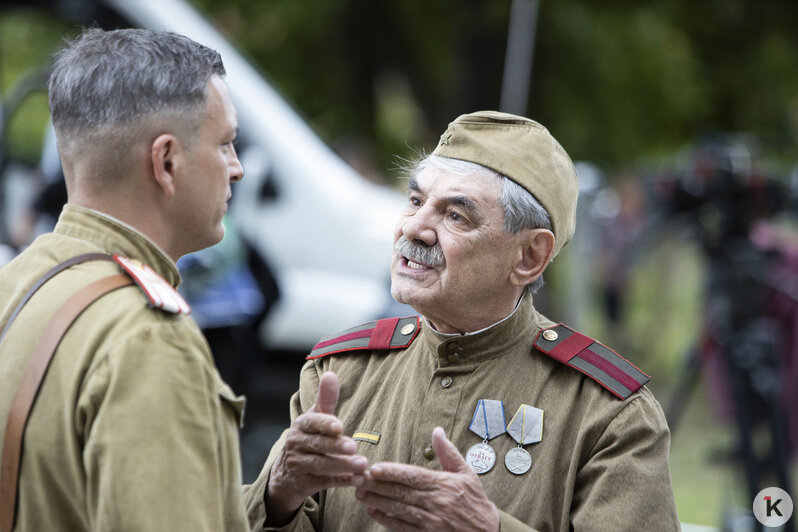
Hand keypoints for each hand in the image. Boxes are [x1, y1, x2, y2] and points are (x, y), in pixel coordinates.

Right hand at [265, 372, 367, 525]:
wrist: (287, 472)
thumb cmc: (309, 437)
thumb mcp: (316, 417)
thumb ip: (326, 399)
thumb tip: (331, 374)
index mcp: (300, 426)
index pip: (311, 423)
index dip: (325, 424)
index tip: (339, 426)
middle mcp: (295, 445)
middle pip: (317, 445)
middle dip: (336, 446)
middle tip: (355, 447)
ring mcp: (297, 465)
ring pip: (321, 465)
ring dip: (342, 465)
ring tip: (362, 465)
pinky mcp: (303, 484)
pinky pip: (324, 482)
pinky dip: (341, 481)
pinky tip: (357, 479)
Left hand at [355, 427, 499, 530]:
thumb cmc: (476, 503)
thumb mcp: (467, 473)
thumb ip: (448, 453)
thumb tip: (437, 431)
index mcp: (444, 484)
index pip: (413, 476)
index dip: (393, 472)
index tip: (375, 467)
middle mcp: (437, 503)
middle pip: (402, 492)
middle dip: (378, 485)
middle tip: (358, 478)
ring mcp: (432, 522)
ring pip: (399, 510)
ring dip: (378, 502)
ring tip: (360, 494)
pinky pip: (403, 528)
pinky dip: (387, 521)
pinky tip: (374, 513)